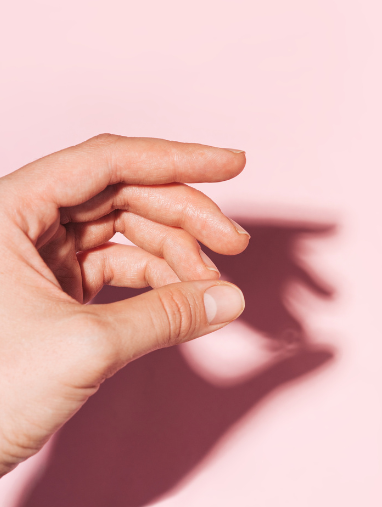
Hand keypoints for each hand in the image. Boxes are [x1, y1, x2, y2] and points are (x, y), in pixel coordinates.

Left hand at [0, 135, 249, 475]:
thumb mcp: (83, 347)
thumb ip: (165, 316)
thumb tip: (229, 300)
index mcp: (8, 211)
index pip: (107, 161)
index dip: (177, 159)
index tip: (232, 163)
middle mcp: (22, 223)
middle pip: (124, 195)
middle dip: (185, 217)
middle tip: (234, 242)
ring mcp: (37, 257)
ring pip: (125, 232)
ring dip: (176, 255)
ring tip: (211, 289)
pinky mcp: (51, 291)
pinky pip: (117, 268)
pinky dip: (157, 283)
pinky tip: (186, 302)